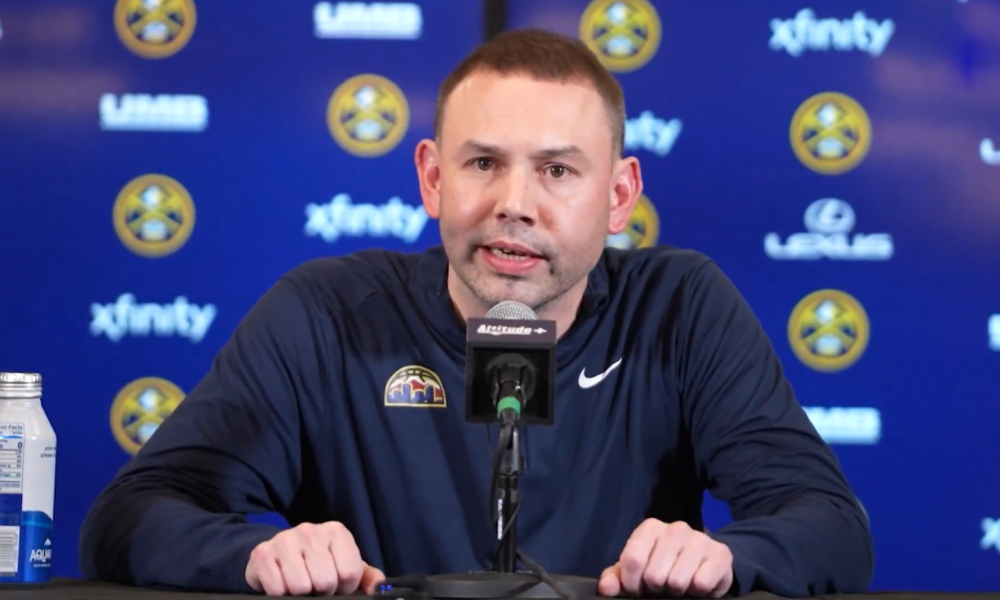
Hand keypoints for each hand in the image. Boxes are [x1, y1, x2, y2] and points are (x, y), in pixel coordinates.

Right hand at [245, 521, 384, 595]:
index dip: (345, 587)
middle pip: (325, 581)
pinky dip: (280, 593)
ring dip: (301, 594)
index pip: (349, 572)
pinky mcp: (262, 553)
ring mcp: (284, 540)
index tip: (338, 585)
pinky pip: (276, 589)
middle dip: (322, 592)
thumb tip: (378, 588)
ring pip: (300, 587)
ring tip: (301, 584)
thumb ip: (366, 576)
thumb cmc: (318, 561)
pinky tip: (282, 583)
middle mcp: (310, 530)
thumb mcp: (344, 564)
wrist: (277, 552)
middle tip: (317, 586)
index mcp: (336, 532)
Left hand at [598, 519, 732, 597]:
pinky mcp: (721, 554)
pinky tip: (697, 585)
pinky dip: (697, 592)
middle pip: (655, 574)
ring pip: (678, 581)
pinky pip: (702, 584)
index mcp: (651, 528)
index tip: (637, 589)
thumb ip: (616, 578)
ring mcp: (700, 539)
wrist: (704, 567)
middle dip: (656, 588)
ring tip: (679, 586)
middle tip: (662, 587)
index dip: (632, 583)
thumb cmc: (663, 568)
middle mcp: (676, 528)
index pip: (632, 560)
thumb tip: (606, 587)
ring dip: (677, 591)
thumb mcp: (636, 573)